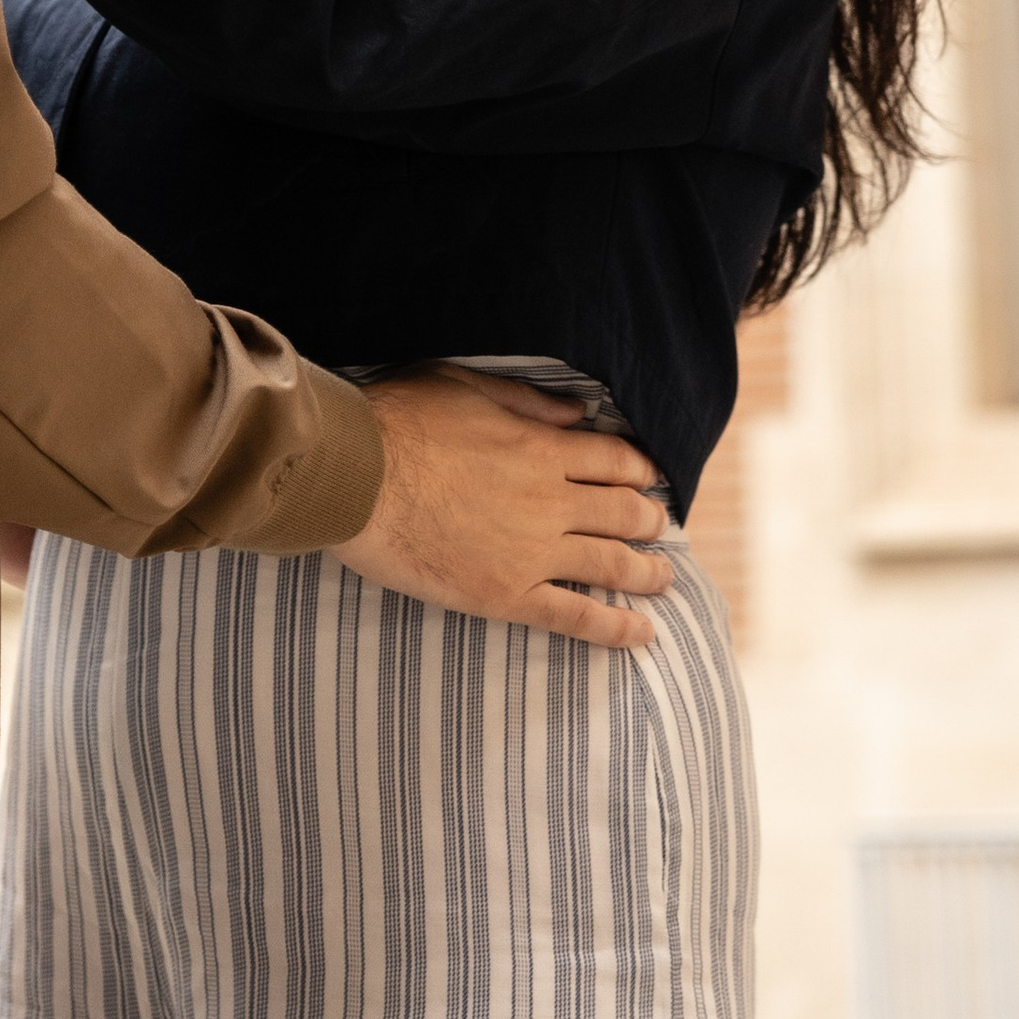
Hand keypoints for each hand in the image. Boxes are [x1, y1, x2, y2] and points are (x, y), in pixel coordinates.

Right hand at [333, 372, 673, 649]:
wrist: (354, 477)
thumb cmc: (398, 421)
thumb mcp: (464, 385)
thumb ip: (527, 401)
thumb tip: (578, 411)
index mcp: (540, 448)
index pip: (613, 461)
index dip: (640, 469)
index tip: (651, 477)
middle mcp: (548, 502)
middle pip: (622, 513)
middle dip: (650, 520)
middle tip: (661, 527)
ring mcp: (531, 553)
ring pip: (610, 566)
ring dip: (646, 573)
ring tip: (664, 580)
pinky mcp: (506, 596)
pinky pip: (574, 617)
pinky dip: (615, 627)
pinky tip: (641, 633)